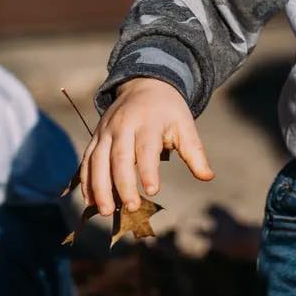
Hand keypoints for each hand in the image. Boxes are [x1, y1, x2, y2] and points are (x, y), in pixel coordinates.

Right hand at [79, 77, 214, 215]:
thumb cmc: (168, 110)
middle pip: (119, 157)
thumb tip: (209, 177)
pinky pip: (86, 161)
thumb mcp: (185, 125)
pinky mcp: (96, 137)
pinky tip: (91, 201)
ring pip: (97, 161)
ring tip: (107, 212)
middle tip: (132, 208)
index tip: (154, 191)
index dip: (148, 170)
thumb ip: (194, 152)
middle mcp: (124, 125)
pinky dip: (86, 182)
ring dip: (100, 188)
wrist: (145, 84)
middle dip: (123, 184)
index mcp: (149, 122)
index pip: (147, 148)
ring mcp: (106, 131)